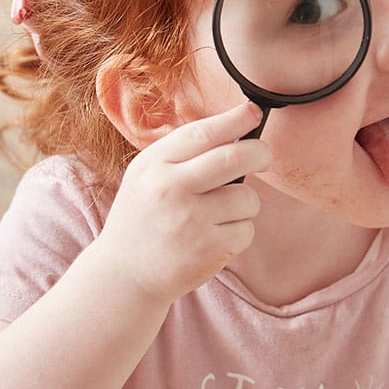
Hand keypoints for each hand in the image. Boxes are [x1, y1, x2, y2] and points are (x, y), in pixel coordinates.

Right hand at [99, 101, 269, 303]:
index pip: (203, 133)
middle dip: (260, 153)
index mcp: (154, 165)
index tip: (253, 112)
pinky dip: (239, 233)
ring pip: (247, 198)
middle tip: (263, 157)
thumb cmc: (143, 218)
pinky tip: (215, 238)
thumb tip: (236, 129)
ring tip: (219, 215)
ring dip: (244, 204)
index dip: (235, 120)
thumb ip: (181, 153)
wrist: (124, 275)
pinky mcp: (208, 249)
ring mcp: (190, 220)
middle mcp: (171, 189)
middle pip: (235, 158)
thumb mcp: (145, 176)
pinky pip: (246, 230)